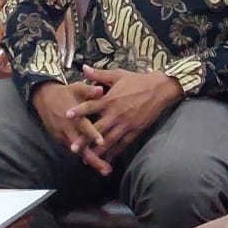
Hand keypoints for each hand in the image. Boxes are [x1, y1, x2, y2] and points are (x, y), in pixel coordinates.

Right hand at [31, 81, 110, 172]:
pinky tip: (96, 163)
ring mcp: (63, 136)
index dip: (92, 135)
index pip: (83, 127)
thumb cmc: (65, 93)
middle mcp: (67, 129)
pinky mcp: (60, 140)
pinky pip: (73, 150)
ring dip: (91, 161)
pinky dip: (84, 157)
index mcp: (74, 116)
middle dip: (94, 159)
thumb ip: (89, 90)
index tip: (102, 142)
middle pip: (81, 147)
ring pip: (77, 152)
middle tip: (106, 169)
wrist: (44, 98)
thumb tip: (101, 90)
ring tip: (105, 170)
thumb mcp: (77, 88)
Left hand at [68, 65, 183, 153]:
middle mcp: (116, 114)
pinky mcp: (135, 131)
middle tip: (73, 148)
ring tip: (87, 159)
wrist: (161, 90)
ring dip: (98, 151)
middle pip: (97, 129)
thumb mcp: (118, 75)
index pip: (91, 106)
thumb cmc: (138, 81)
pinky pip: (123, 144)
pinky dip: (114, 152)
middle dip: (85, 139)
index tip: (67, 115)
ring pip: (109, 140)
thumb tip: (84, 68)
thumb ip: (99, 74)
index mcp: (110, 99)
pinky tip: (107, 159)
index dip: (79, 111)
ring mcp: (126, 124)